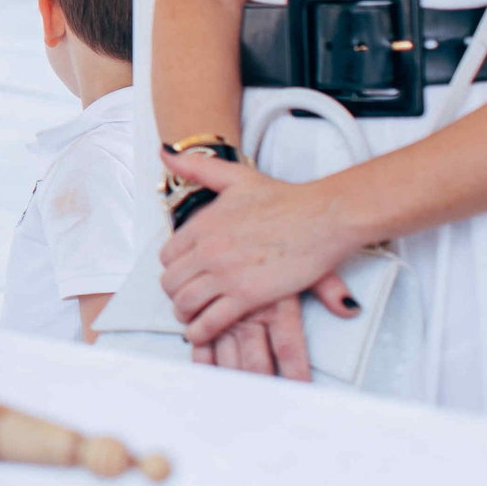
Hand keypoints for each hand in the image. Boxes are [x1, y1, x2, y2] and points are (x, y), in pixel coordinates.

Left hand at [156, 148, 359, 369]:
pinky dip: (201, 330)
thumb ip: (197, 168)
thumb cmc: (285, 198)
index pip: (167, 255)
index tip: (182, 274)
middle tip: (184, 300)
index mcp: (202, 224)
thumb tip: (164, 153)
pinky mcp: (246, 295)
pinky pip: (210, 320)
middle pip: (171, 282)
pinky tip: (202, 331)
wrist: (321, 217)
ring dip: (184, 314)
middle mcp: (207, 249)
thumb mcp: (235, 176)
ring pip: (184, 302)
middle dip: (175, 293)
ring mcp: (225, 273)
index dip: (172, 268)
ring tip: (190, 319)